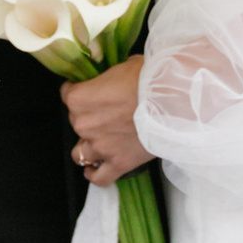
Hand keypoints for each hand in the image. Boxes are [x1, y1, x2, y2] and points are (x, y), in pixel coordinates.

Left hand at [63, 58, 152, 187]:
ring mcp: (100, 146)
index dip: (78, 91)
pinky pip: (99, 177)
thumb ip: (110, 77)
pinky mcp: (119, 163)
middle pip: (76, 123)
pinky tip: (94, 171)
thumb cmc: (151, 79)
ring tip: (98, 143)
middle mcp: (84, 124)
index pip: (67, 95)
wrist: (175, 99)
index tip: (87, 91)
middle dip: (89, 118)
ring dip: (87, 148)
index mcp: (80, 99)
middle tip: (107, 113)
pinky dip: (94, 175)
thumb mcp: (124, 65)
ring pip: (80, 154)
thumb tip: (113, 79)